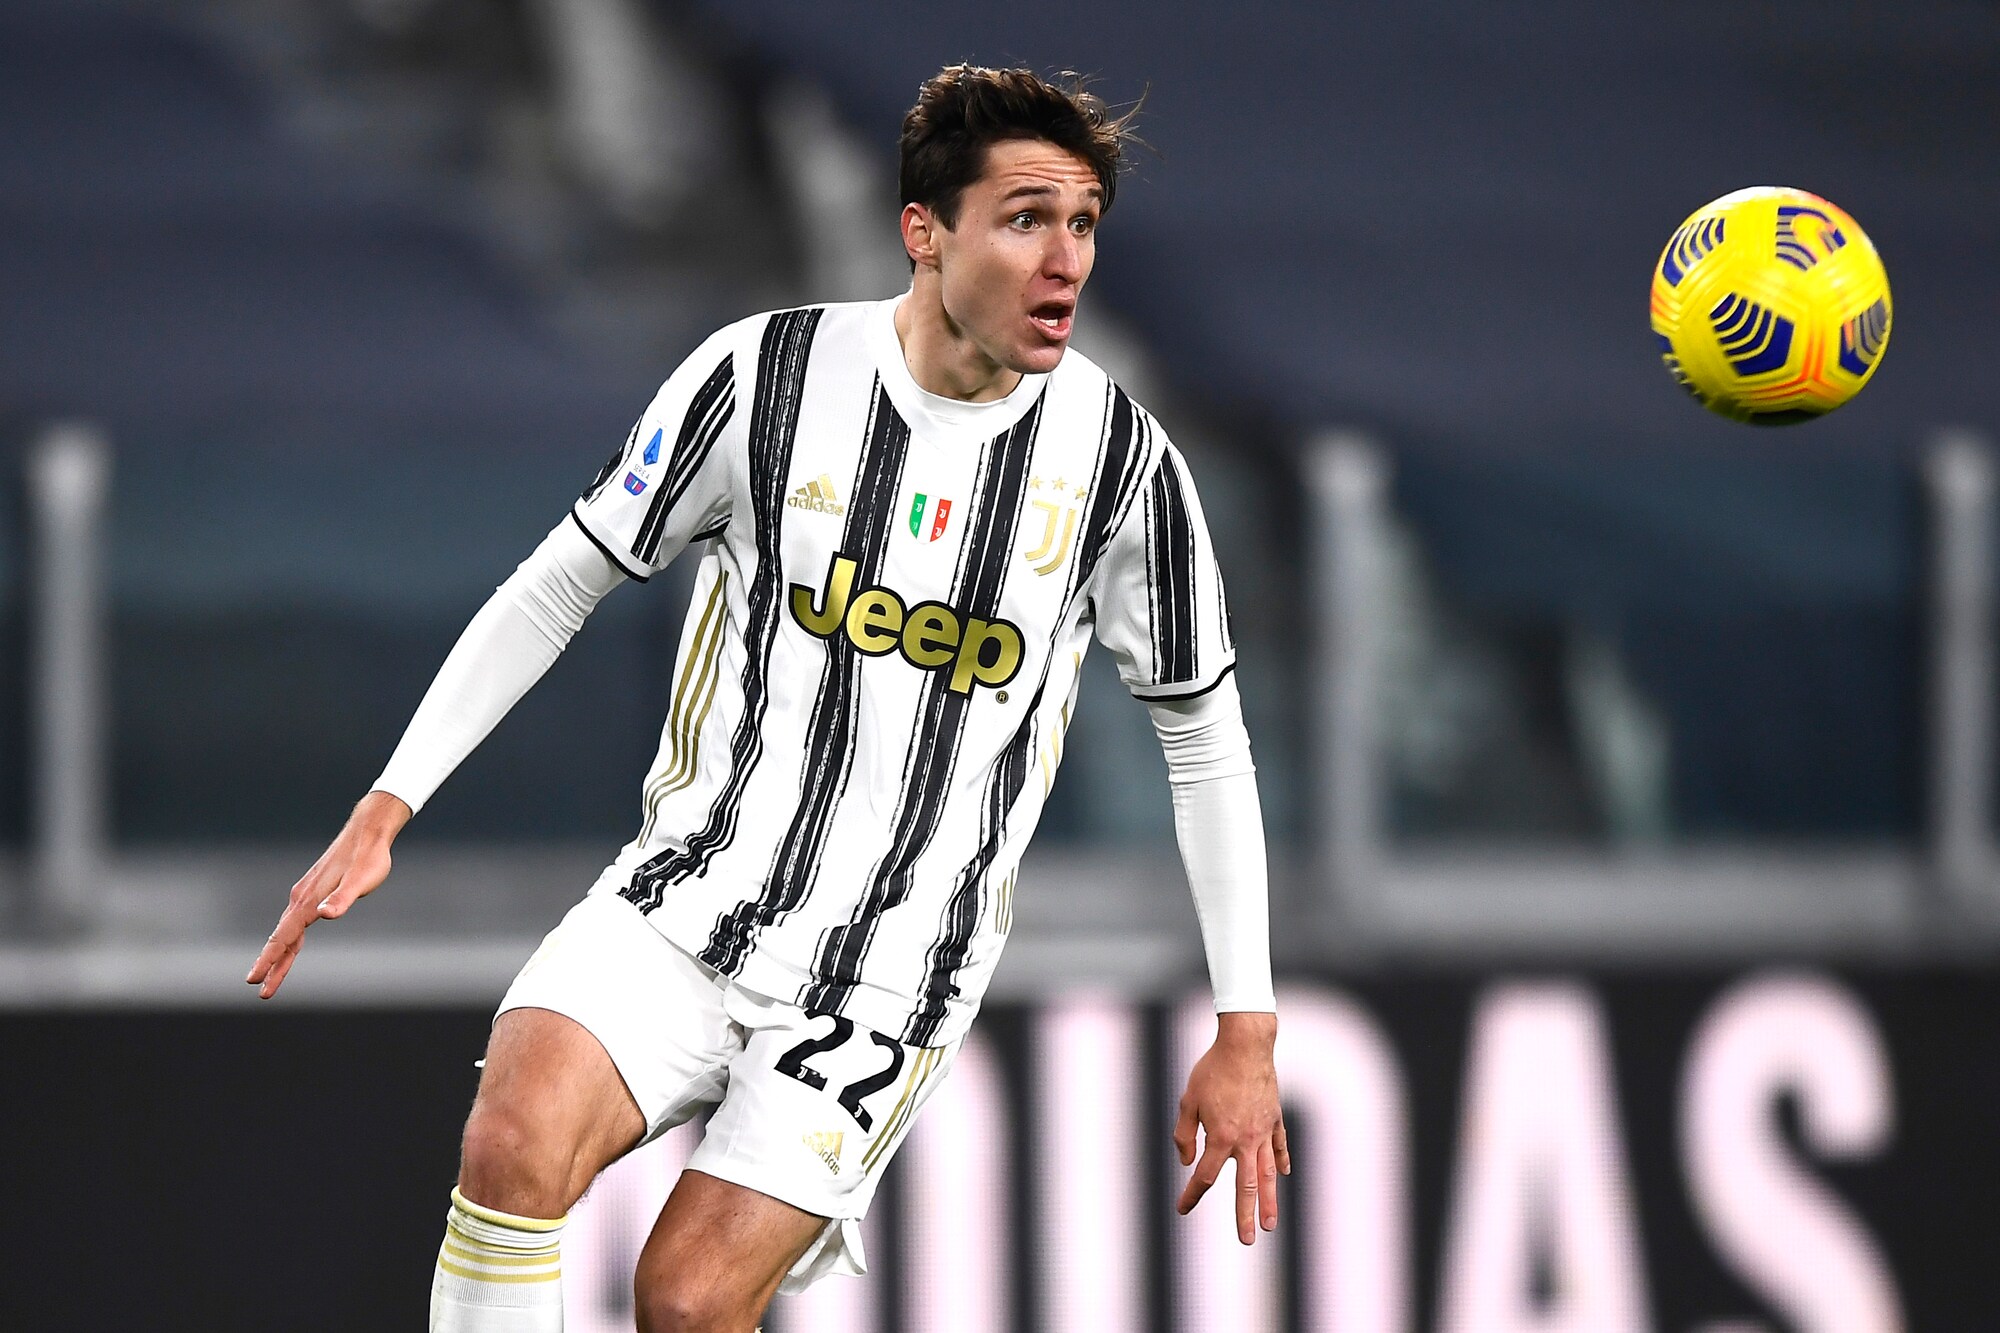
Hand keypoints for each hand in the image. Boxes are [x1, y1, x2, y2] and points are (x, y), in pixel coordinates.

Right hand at [245, 791, 410, 997]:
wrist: (368, 832)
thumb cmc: (369, 858)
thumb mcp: (361, 881)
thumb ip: (342, 898)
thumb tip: (325, 915)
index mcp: (309, 900)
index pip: (285, 936)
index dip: (270, 959)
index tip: (255, 980)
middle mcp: (301, 898)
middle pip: (282, 938)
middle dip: (270, 964)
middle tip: (260, 989)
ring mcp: (305, 895)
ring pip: (287, 931)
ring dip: (278, 955)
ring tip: (269, 978)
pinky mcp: (313, 893)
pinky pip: (296, 922)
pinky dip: (289, 939)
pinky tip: (290, 947)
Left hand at [1174, 1009, 1288, 1244]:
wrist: (1246, 1045)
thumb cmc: (1212, 1070)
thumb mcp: (1188, 1100)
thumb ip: (1184, 1134)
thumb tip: (1187, 1161)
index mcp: (1220, 1137)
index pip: (1204, 1176)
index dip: (1191, 1195)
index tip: (1182, 1209)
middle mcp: (1245, 1140)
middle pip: (1245, 1186)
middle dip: (1245, 1215)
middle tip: (1248, 1240)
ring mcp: (1264, 1131)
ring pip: (1267, 1173)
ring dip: (1269, 1200)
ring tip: (1271, 1223)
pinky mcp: (1274, 1118)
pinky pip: (1279, 1145)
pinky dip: (1281, 1160)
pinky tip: (1284, 1174)